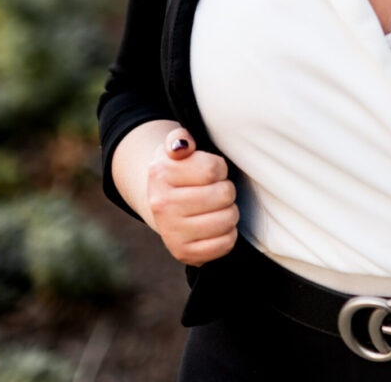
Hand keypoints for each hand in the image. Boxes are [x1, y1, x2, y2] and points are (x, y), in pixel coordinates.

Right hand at [146, 128, 238, 265]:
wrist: (161, 202)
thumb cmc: (179, 169)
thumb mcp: (175, 145)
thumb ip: (179, 137)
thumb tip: (182, 145)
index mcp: (161, 174)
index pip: (214, 169)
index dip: (220, 168)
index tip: (211, 171)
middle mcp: (162, 205)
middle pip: (224, 195)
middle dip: (226, 189)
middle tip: (215, 190)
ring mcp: (171, 232)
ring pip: (227, 219)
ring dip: (229, 211)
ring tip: (217, 207)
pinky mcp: (183, 253)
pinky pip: (225, 244)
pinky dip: (228, 234)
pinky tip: (216, 225)